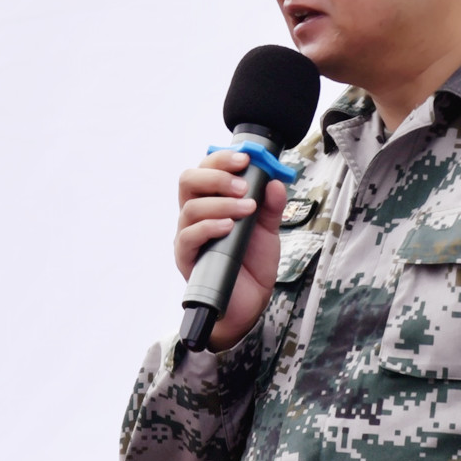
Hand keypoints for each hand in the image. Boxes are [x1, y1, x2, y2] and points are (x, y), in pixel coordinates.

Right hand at [175, 151, 286, 349]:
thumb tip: (274, 181)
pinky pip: (188, 237)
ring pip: (190, 207)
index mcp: (211, 200)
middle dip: (217, 175)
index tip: (245, 158)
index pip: (205, 168)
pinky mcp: (186, 259)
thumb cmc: (252, 262)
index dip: (221, 159)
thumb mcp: (268, 228)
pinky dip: (209, 227)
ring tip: (247, 209)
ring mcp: (188, 236)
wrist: (250, 301)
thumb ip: (271, 205)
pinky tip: (229, 227)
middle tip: (243, 184)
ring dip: (221, 203)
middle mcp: (195, 214)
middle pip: (188, 180)